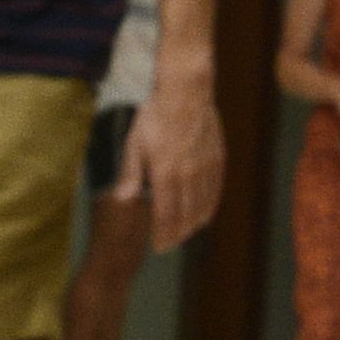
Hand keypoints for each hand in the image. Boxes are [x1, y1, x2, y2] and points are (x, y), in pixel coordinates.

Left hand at [132, 86, 222, 246]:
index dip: (163, 234)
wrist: (186, 92)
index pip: (165, 215)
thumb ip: (131, 173)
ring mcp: (205, 168)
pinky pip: (216, 189)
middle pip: (185, 215)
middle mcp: (188, 175)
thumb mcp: (134, 143)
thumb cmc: (155, 116)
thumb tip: (122, 199)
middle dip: (178, 234)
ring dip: (195, 223)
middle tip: (171, 245)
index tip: (159, 247)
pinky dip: (211, 205)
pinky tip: (207, 213)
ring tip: (187, 234)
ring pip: (203, 205)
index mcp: (165, 174)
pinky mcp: (217, 159)